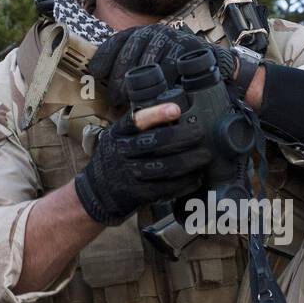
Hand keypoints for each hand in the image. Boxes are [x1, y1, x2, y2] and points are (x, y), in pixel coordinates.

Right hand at [73, 102, 211, 225]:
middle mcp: (122, 152)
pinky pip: (165, 188)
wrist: (98, 190)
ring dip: (189, 161)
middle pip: (155, 142)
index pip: (136, 120)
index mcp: (119, 133)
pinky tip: (196, 177)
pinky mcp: (138, 193)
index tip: (176, 109)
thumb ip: (142, 126)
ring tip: (205, 156)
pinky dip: (184, 183)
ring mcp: (129, 174)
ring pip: (164, 167)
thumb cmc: (117, 157)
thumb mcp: (120, 136)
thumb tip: (176, 111)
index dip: (156, 114)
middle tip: (200, 133)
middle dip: (182, 137)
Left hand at [88, 24, 239, 108]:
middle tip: (113, 98)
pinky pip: (171, 65)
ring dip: (137, 79)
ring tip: (129, 100)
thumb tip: (105, 86)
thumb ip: (134, 70)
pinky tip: (153, 94)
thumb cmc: (179, 71)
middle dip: (120, 74)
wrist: (215, 66)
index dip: (105, 55)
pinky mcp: (189, 48)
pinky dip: (161, 80)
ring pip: (150, 57)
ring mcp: (174, 38)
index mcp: (145, 33)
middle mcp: (158, 32)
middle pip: (132, 49)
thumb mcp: (154, 66)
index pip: (119, 40)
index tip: (94, 72)